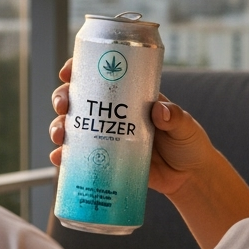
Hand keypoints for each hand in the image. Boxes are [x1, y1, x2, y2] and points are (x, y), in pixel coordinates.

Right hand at [48, 57, 216, 195]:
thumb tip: (159, 110)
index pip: (100, 76)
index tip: (67, 73)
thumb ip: (176, 117)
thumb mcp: (186, 126)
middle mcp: (112, 114)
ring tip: (59, 137)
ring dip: (58, 128)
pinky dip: (64, 157)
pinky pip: (78, 158)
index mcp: (130, 97)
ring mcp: (106, 138)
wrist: (189, 178)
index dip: (79, 70)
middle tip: (62, 107)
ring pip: (72, 128)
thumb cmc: (189, 145)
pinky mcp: (104, 162)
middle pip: (78, 100)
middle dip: (62, 100)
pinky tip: (59, 159)